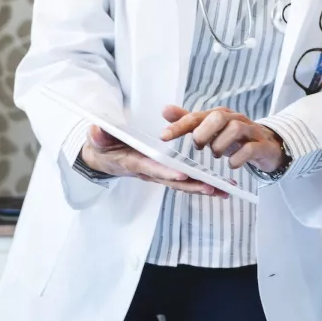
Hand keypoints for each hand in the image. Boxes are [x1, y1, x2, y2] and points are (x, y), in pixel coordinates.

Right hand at [81, 125, 228, 196]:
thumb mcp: (98, 139)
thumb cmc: (103, 146)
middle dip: (192, 185)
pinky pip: (185, 181)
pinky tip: (220, 187)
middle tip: (213, 188)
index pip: (152, 168)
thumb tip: (96, 129)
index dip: (166, 173)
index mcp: (134, 162)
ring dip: (203, 188)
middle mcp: (149, 171)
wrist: (103, 158)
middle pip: (173, 182)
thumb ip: (99, 135)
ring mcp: (158, 175)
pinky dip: (202, 185)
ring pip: (182, 184)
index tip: (182, 176)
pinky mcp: (165, 174)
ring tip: (225, 191)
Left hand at [161, 105, 287, 173]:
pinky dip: (237, 158)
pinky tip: (231, 164)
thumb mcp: (210, 129)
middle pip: (218, 116)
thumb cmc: (233, 138)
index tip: (163, 137)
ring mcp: (250, 131)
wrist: (266, 145)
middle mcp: (235, 119)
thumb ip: (188, 121)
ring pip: (235, 128)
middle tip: (199, 147)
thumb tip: (165, 110)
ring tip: (216, 155)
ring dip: (221, 145)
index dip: (179, 126)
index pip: (196, 116)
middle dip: (204, 133)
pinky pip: (250, 149)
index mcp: (219, 115)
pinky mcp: (261, 145)